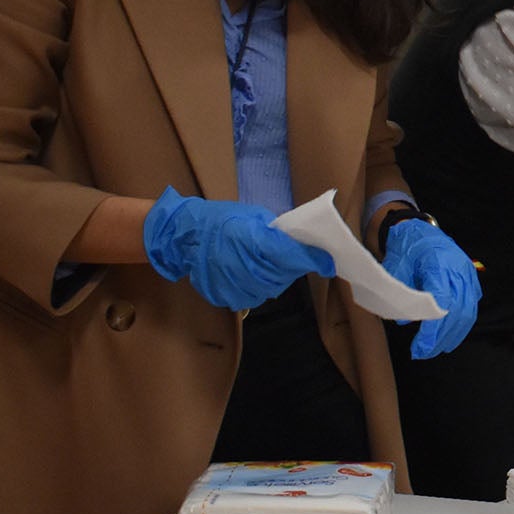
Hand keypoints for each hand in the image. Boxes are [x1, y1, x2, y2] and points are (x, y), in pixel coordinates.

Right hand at [142, 186, 333, 310]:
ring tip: (265, 264)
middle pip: (284, 275)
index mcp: (253, 242)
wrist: (184, 237)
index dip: (313, 260)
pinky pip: (252, 295)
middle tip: (292, 258)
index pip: (292, 256)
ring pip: (270, 289)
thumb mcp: (252, 216)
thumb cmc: (220, 220)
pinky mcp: (227, 297)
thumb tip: (299, 242)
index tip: (329, 263)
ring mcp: (235, 285)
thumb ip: (276, 232)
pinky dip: (257, 286)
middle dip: (292, 267)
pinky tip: (249, 273)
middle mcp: (246, 267)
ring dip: (275, 278)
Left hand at [382, 218, 481, 358]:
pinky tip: (451, 337)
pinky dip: (462, 325)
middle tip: (423, 353)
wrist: (420, 230)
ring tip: (438, 350)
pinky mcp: (471, 279)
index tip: (420, 345)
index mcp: (440, 263)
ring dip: (453, 334)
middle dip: (440, 337)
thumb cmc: (406, 247)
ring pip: (466, 311)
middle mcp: (458, 269)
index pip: (442, 302)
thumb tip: (402, 320)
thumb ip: (399, 291)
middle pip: (456, 311)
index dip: (433, 327)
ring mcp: (468, 274)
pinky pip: (471, 307)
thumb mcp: (396, 265)